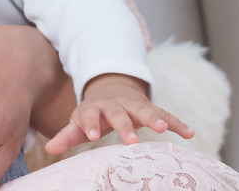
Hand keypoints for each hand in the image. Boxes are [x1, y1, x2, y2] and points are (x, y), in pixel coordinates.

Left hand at [44, 73, 193, 153]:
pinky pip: (166, 114)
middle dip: (125, 126)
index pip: (89, 115)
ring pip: (144, 110)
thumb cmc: (94, 114)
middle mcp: (114, 105)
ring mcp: (134, 105)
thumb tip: (49, 149)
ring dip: (155, 118)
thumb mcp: (79, 122)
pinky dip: (177, 123)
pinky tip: (189, 133)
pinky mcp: (151, 108)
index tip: (91, 134)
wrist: (112, 90)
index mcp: (94, 108)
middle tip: (132, 140)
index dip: (89, 124)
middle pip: (119, 114)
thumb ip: (67, 136)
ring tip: (165, 129)